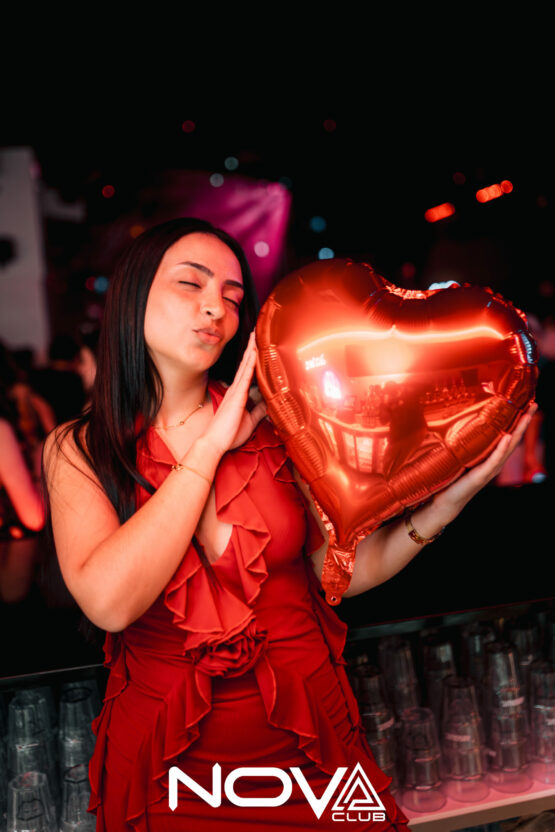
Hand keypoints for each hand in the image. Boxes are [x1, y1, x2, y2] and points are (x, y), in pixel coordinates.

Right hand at [203, 332, 266, 454]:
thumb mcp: (249, 421)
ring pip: (245, 365)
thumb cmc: (229, 434)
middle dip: (252, 347)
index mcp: (239, 394)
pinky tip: (254, 352)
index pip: (248, 371)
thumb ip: (258, 411)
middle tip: (257, 331)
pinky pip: (245, 376)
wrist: (215, 442)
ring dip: (251, 350)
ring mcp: (236, 391)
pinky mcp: (237, 396)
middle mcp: (236, 389)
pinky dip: (250, 363)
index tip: (258, 343)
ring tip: (256, 334)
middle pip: (246, 363)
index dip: (253, 357)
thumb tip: (268, 404)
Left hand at [431, 402, 538, 522]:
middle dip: (523, 421)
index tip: (525, 403)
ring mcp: (489, 469)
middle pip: (513, 438)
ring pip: (507, 447)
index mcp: (490, 455)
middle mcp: (494, 461)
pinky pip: (493, 460)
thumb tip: (459, 420)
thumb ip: (464, 443)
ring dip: (518, 431)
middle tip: (534, 404)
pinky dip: (501, 449)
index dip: (516, 420)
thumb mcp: (459, 456)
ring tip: (526, 416)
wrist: (446, 501)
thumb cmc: (452, 478)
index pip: (507, 434)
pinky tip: (508, 437)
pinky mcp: (480, 476)